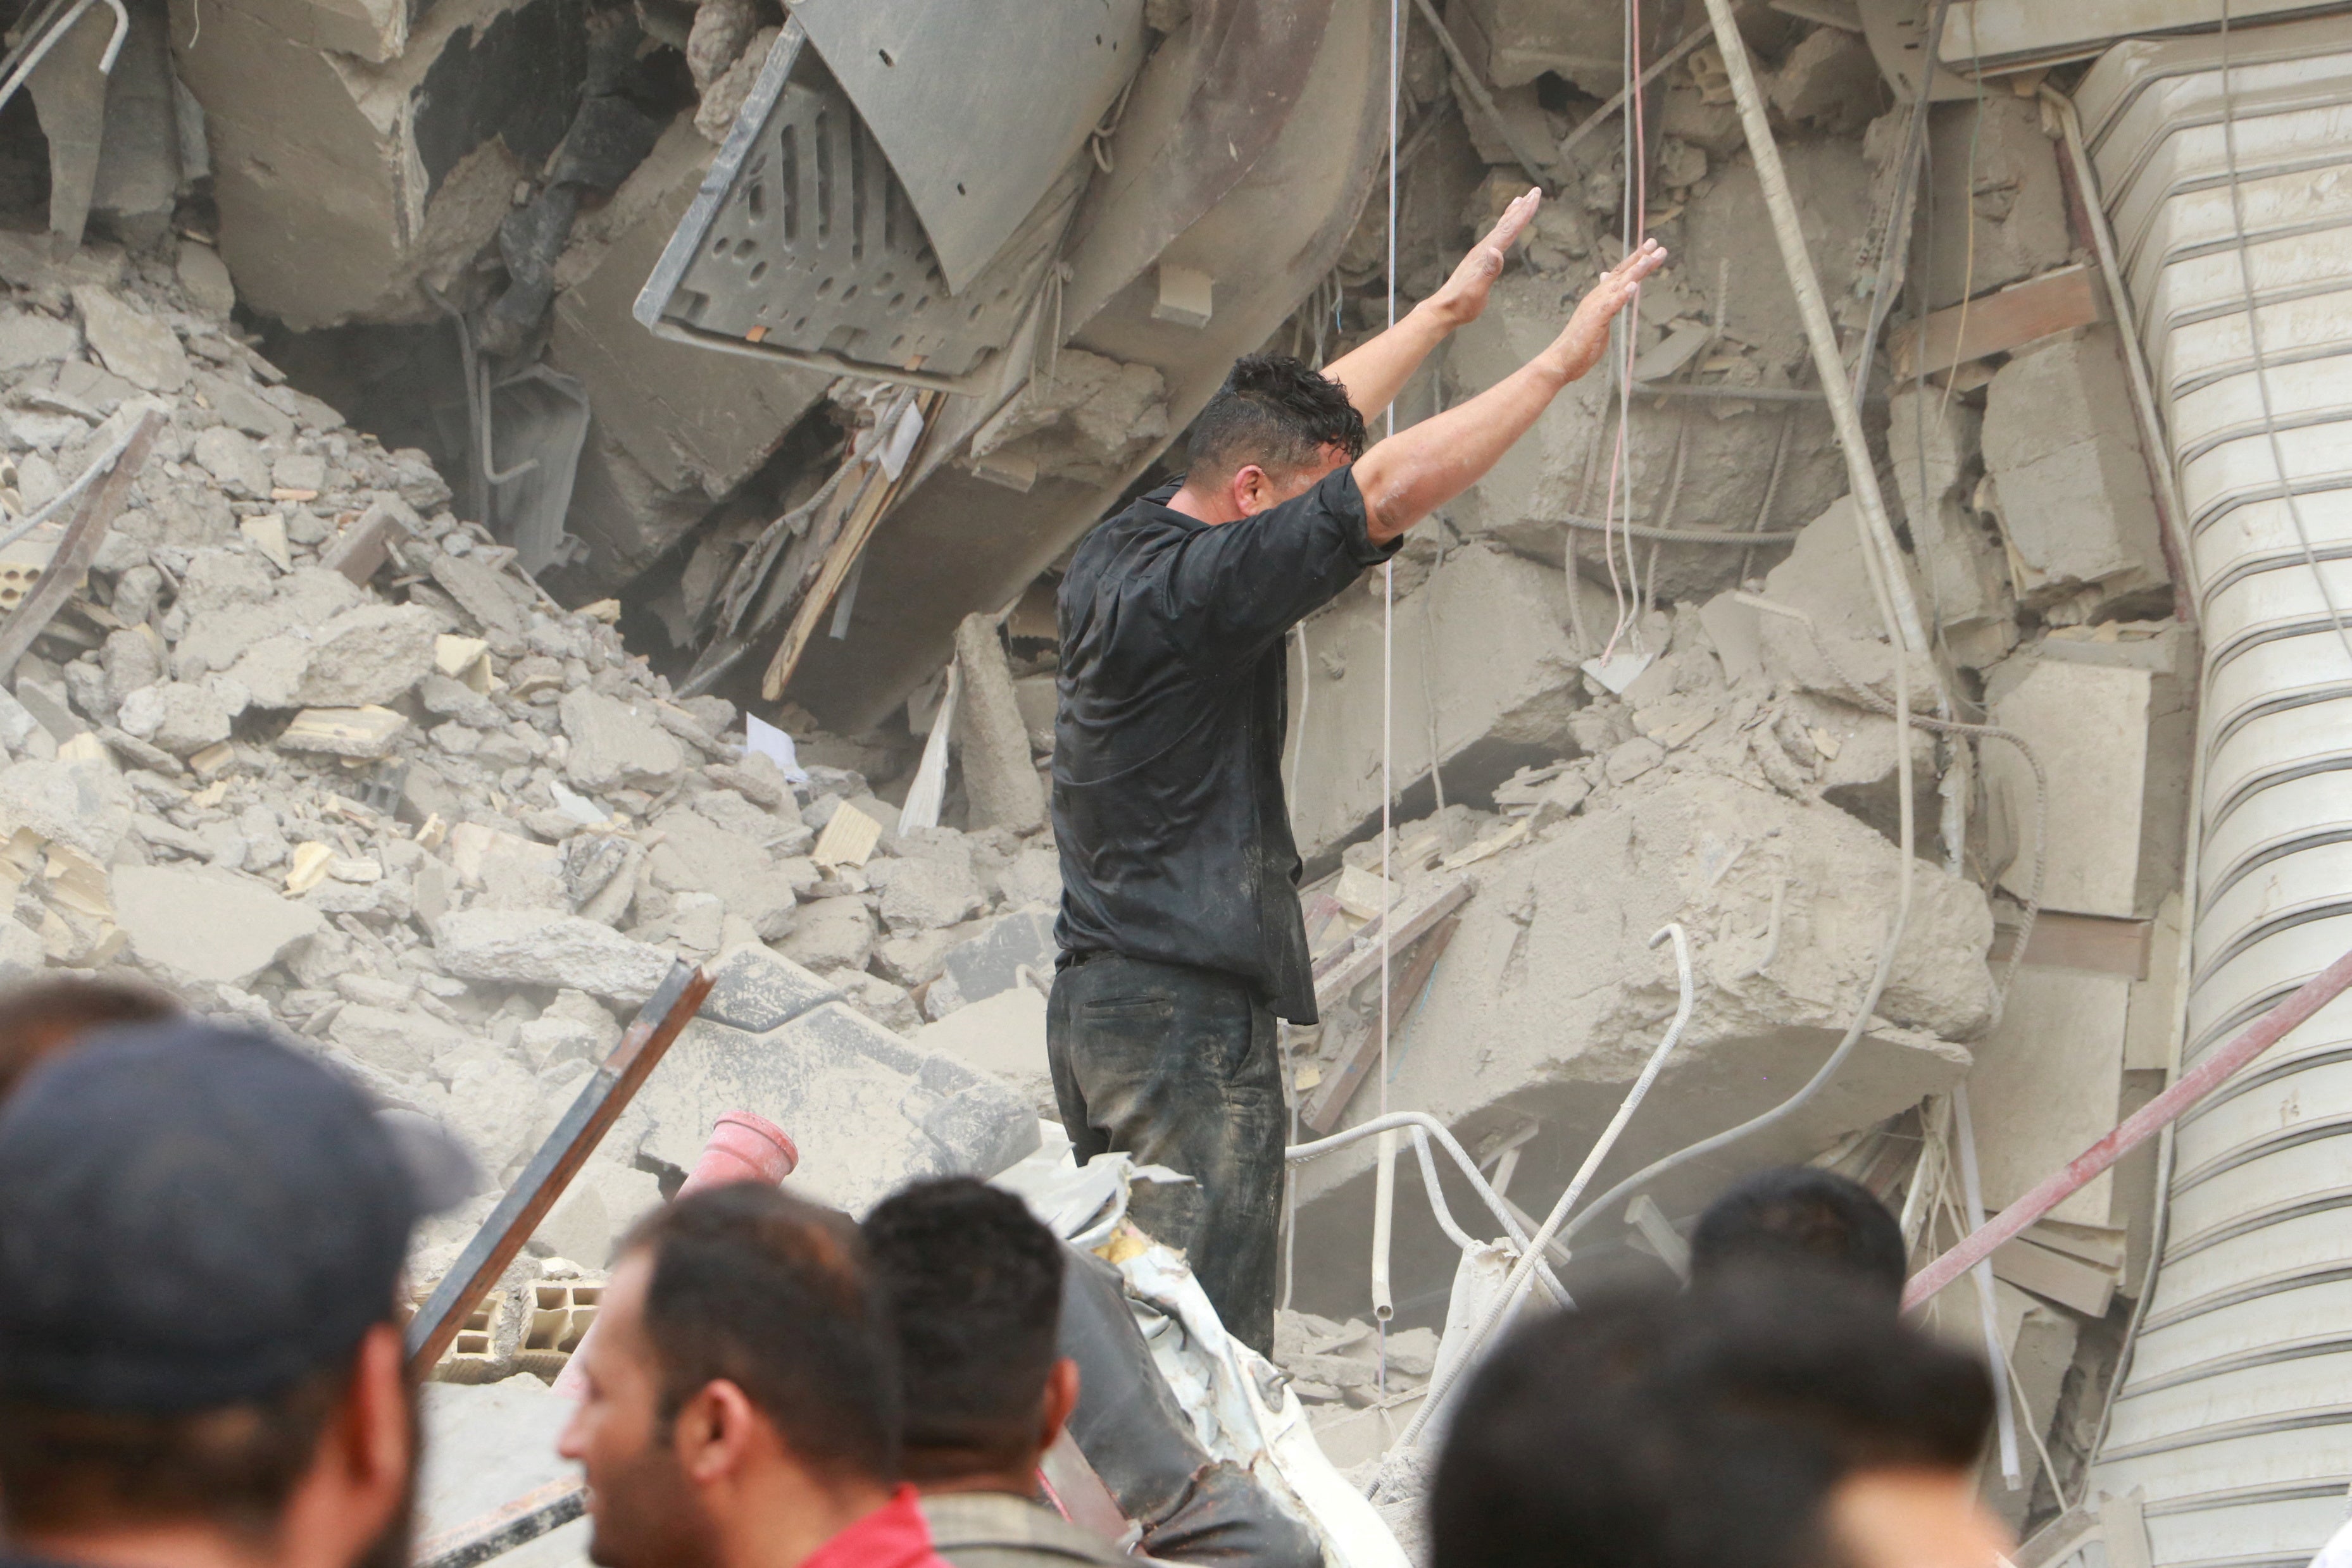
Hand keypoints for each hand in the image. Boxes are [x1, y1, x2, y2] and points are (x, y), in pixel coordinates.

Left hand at [1423, 187, 1541, 328]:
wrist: (1444, 310)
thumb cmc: (1460, 303)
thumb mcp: (1476, 290)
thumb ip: (1487, 272)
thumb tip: (1496, 251)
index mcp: (1485, 254)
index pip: (1508, 230)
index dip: (1523, 213)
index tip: (1534, 197)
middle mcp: (1483, 249)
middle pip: (1505, 224)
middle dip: (1521, 208)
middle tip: (1535, 191)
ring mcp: (1480, 254)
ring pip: (1500, 229)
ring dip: (1512, 215)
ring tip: (1520, 200)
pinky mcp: (1479, 261)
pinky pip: (1495, 238)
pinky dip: (1503, 229)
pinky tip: (1504, 230)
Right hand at [1545, 238, 1670, 381]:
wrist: (1560, 361)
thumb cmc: (1579, 343)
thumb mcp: (1597, 317)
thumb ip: (1606, 300)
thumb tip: (1606, 280)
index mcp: (1600, 297)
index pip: (1620, 274)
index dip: (1636, 260)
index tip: (1651, 246)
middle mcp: (1598, 297)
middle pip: (1622, 274)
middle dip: (1640, 258)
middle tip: (1656, 243)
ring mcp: (1596, 307)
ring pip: (1618, 285)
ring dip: (1634, 272)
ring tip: (1648, 259)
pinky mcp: (1595, 321)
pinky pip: (1611, 306)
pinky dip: (1622, 295)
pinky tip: (1633, 286)